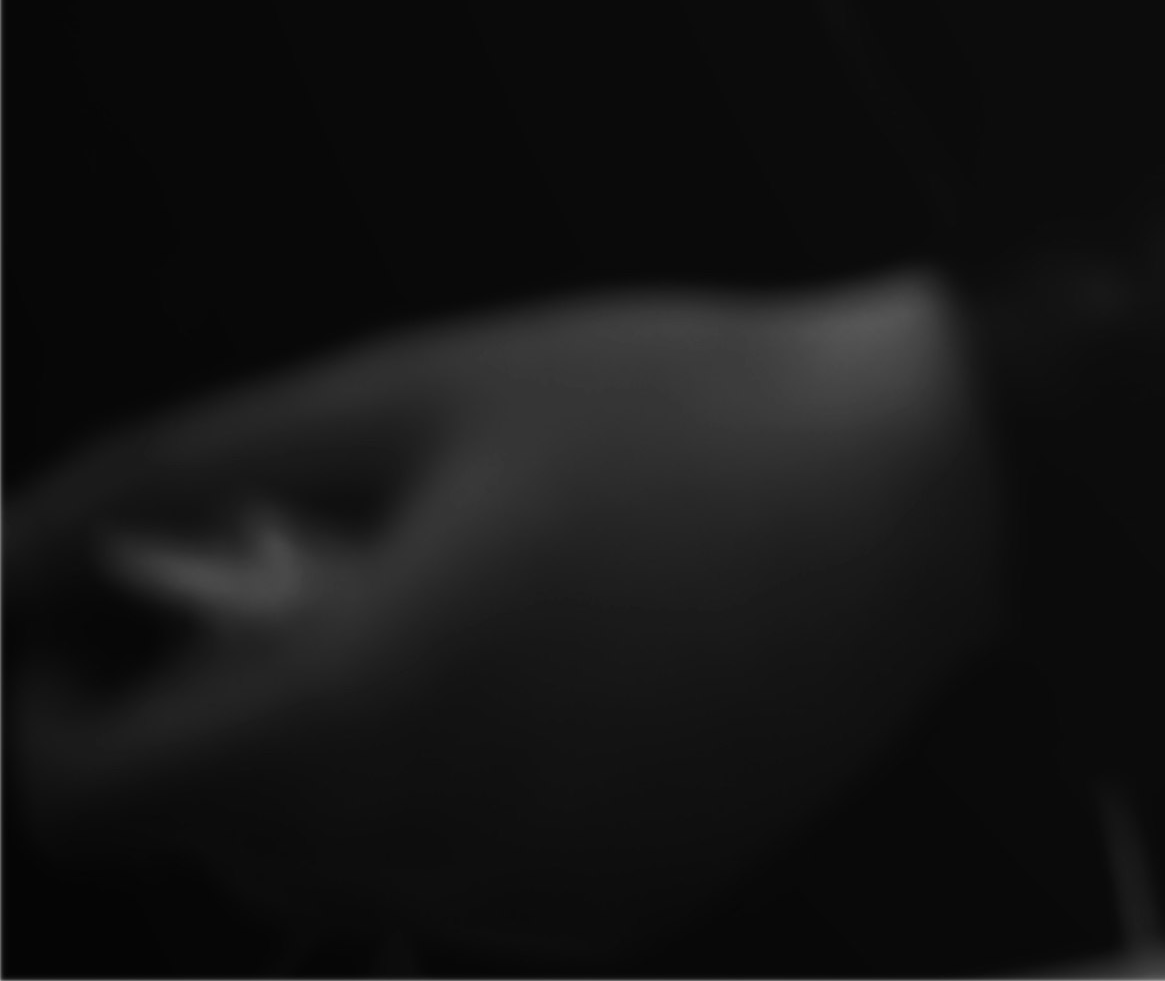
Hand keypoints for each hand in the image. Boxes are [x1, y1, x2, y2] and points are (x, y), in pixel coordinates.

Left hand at [5, 280, 1001, 961]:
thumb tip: (7, 552)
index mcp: (349, 713)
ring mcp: (524, 894)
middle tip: (335, 562)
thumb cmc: (685, 416)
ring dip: (332, 756)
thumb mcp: (414, 390)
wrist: (935, 483)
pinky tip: (561, 678)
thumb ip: (177, 471)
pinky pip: (455, 880)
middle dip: (220, 699)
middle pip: (204, 827)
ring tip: (464, 611)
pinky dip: (456, 798)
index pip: (84, 796)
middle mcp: (422, 840)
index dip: (57, 702)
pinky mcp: (616, 909)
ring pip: (325, 860)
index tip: (109, 616)